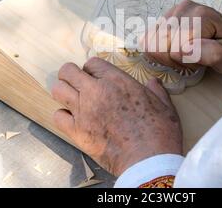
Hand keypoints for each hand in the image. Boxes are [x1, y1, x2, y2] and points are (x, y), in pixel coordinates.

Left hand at [51, 57, 182, 176]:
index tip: (97, 77)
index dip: (93, 69)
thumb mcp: (164, 105)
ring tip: (73, 100)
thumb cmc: (159, 131)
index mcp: (117, 80)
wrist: (147, 159)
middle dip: (71, 75)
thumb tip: (154, 83)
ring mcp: (83, 110)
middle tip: (79, 84)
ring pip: (58, 90)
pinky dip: (63, 116)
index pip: (91, 62)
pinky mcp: (76, 131)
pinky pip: (57, 116)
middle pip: (67, 71)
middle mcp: (96, 90)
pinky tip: (73, 120)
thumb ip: (156, 90)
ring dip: (64, 92)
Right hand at [143, 0, 221, 73]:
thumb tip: (184, 48)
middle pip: (158, 44)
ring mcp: (174, 9)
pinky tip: (179, 47)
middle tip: (193, 58)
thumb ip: (211, 54)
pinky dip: (162, 48)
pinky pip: (150, 37)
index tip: (200, 61)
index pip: (174, 49)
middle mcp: (185, 8)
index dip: (183, 62)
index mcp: (201, 17)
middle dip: (172, 59)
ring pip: (151, 40)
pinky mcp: (167, 14)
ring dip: (166, 54)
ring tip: (187, 52)